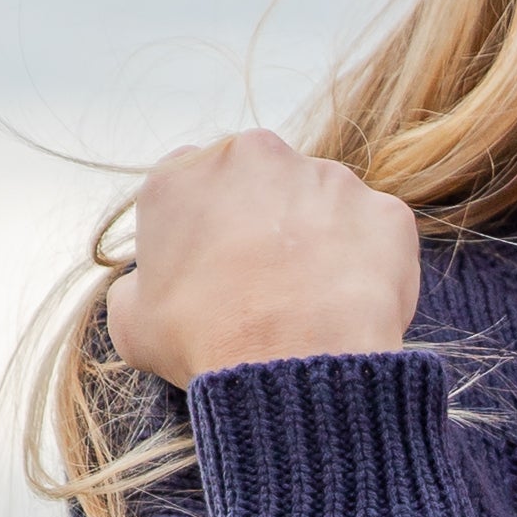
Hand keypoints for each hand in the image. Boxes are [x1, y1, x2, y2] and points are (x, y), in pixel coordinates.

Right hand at [108, 132, 419, 384]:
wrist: (291, 361)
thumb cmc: (203, 342)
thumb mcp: (133, 326)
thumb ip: (135, 288)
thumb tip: (145, 287)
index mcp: (183, 173)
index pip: (192, 190)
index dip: (205, 235)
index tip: (215, 276)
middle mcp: (255, 155)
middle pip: (262, 184)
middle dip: (265, 226)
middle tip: (267, 289)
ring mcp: (326, 176)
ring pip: (323, 204)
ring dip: (319, 242)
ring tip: (313, 304)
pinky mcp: (383, 209)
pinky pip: (377, 236)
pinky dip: (370, 267)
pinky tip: (353, 307)